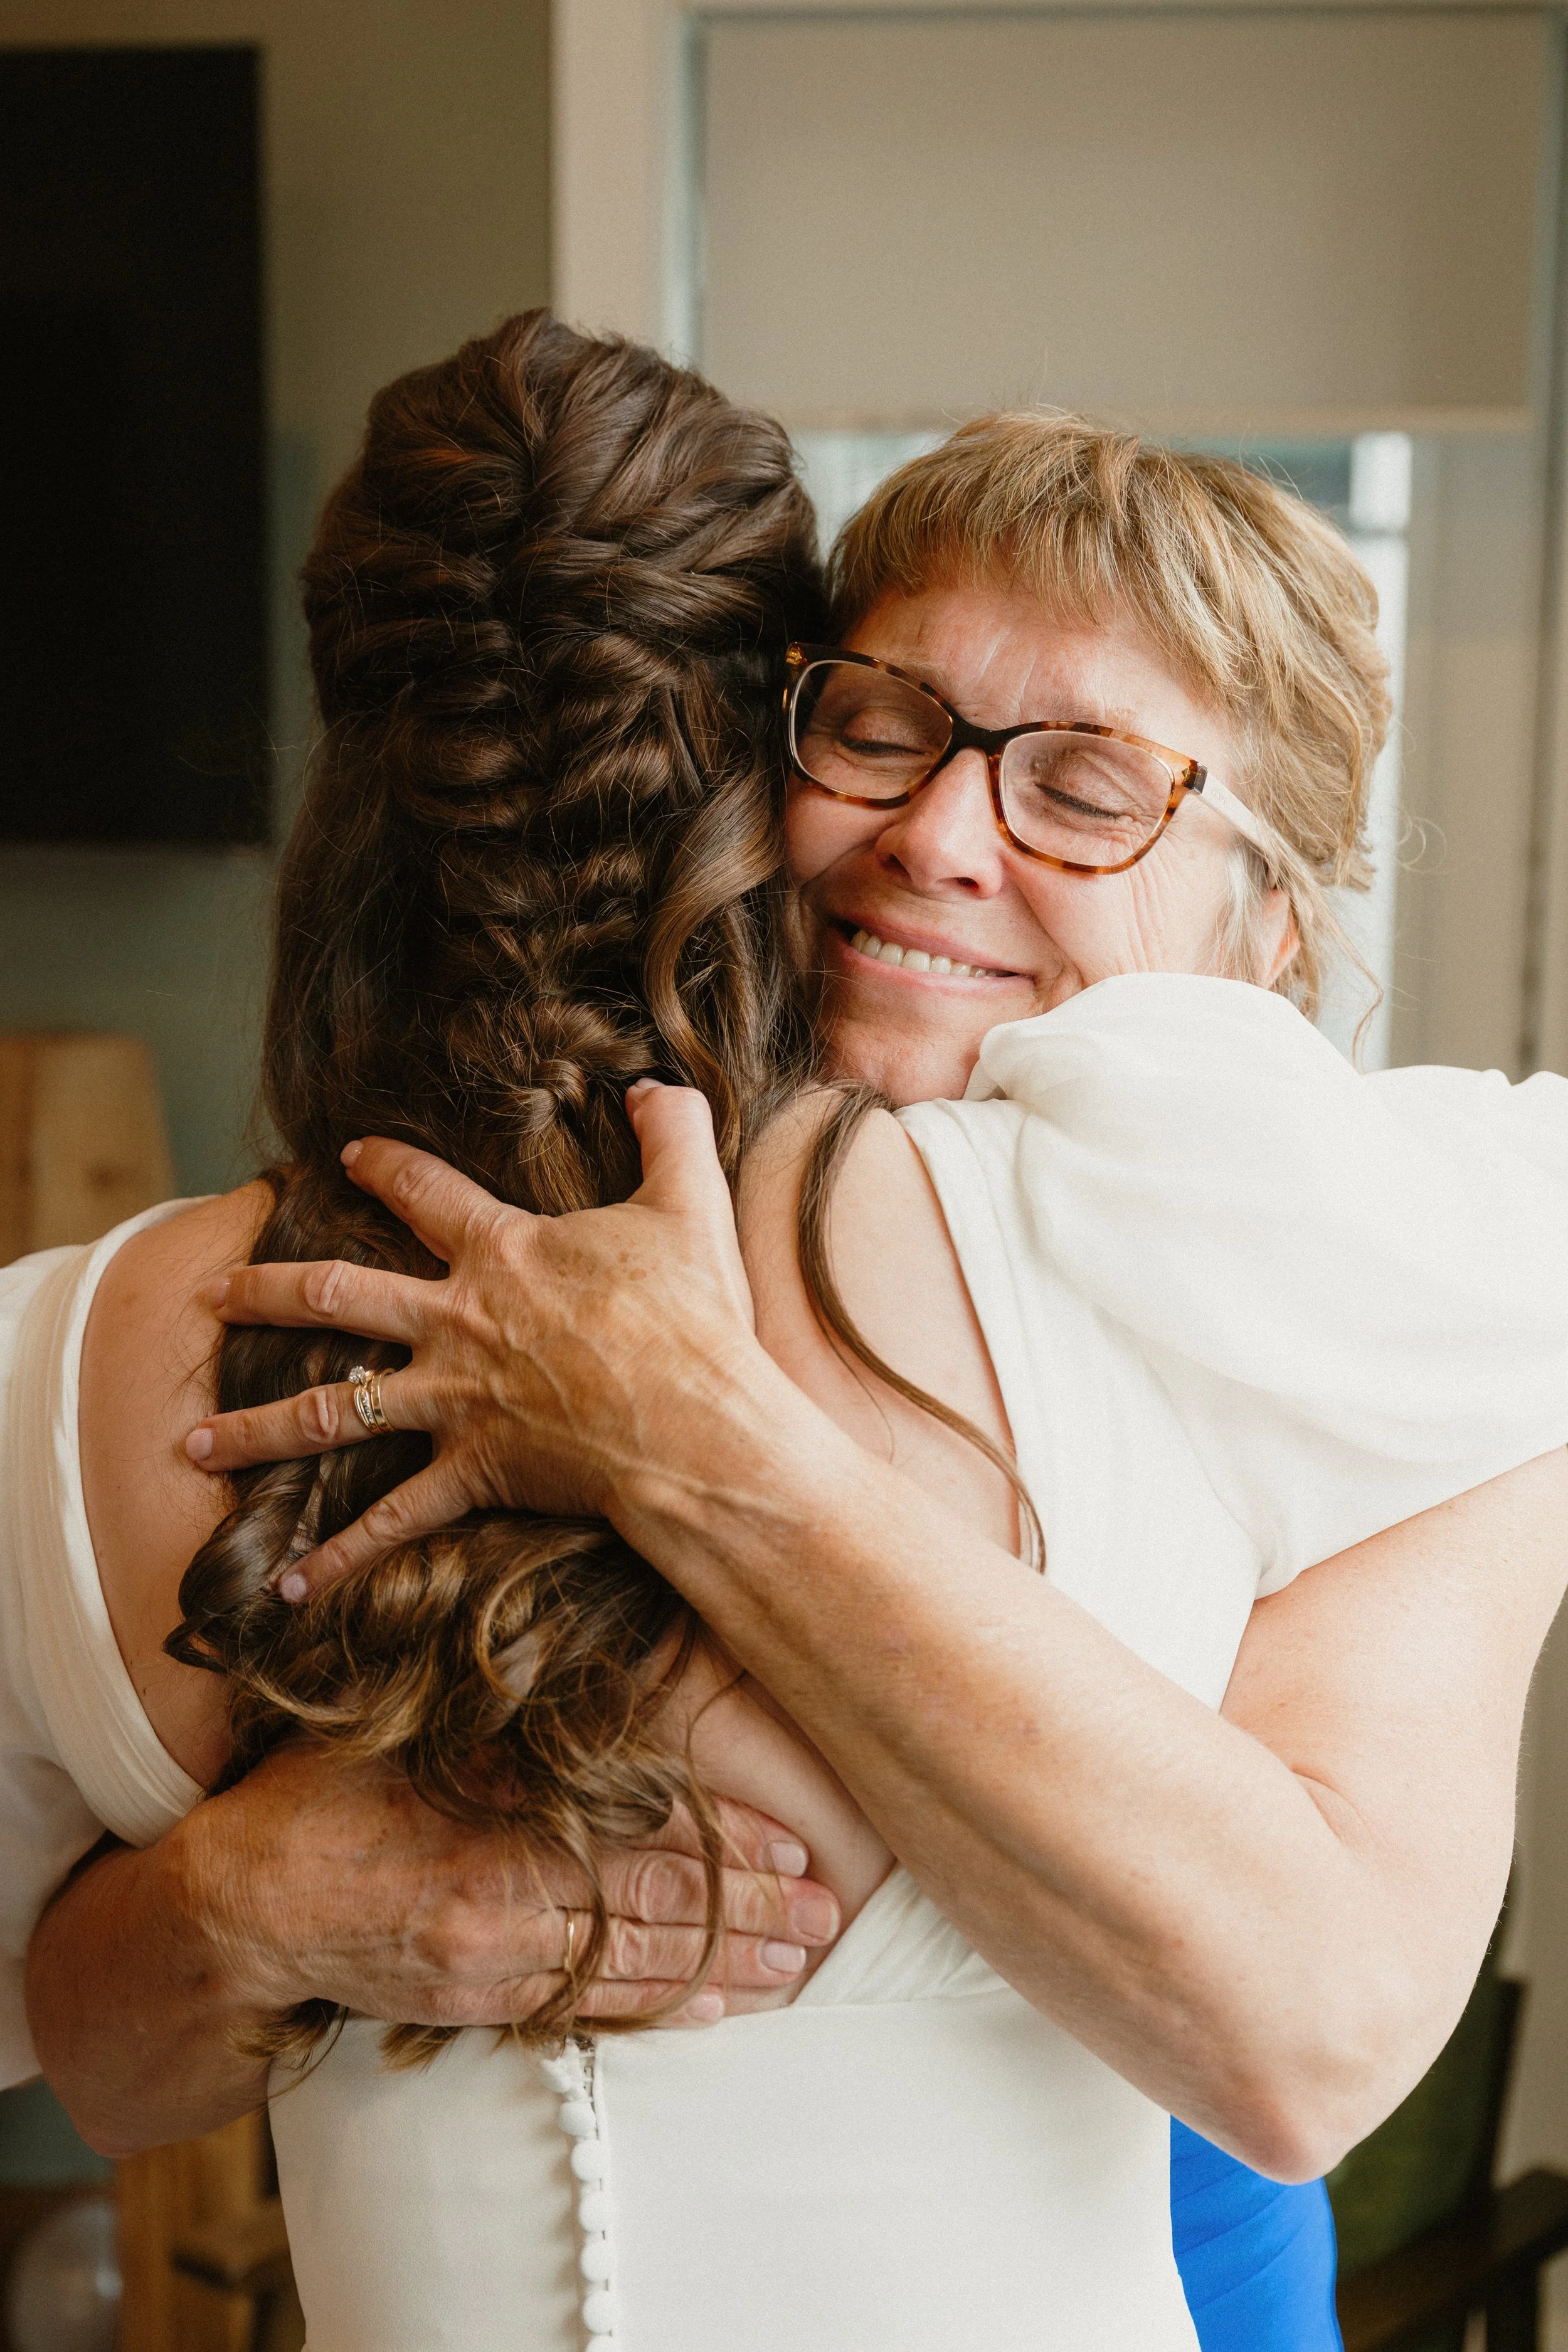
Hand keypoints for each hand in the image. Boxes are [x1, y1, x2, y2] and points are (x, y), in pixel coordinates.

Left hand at [184, 1084, 773, 1595]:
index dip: (383, 1165)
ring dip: (258, 1429)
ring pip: (333, 1411)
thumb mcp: (689, 1203)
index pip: (424, 1190)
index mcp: (500, 1252)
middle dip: (266, 1293)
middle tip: (212, 1293)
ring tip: (196, 1444)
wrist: (696, 1424)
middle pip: (336, 1296)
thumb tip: (656, 1086)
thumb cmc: (693, 1316)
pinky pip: (392, 1521)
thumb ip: (671, 1134)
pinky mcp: (474, 1471)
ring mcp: (456, 1400)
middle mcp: (457, 1322)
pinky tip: (286, 1585)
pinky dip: (337, 1558)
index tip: (345, 1155)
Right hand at [184, 1742, 839, 2028]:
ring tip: (797, 1966)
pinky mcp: (476, 2004)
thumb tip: (584, 1684)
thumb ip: (495, 1724)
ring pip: (633, 1968)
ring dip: (722, 1968)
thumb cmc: (323, 1795)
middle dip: (752, 1914)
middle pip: (656, 1910)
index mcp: (496, 1829)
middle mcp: (505, 1907)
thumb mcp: (407, 1733)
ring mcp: (492, 1965)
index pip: (643, 1836)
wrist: (238, 1906)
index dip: (728, 1842)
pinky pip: (585, 2008)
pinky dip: (655, 2007)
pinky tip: (710, 2010)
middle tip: (829, 1916)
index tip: (797, 1846)